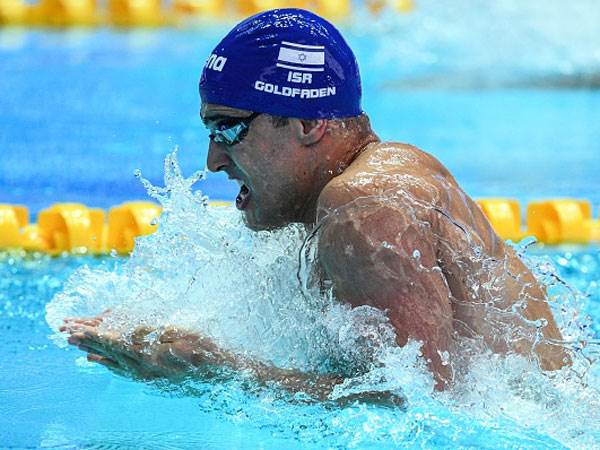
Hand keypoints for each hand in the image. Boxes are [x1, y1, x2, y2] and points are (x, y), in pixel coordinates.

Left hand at [60, 314, 224, 378]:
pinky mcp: (150, 378)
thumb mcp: (178, 333)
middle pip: (110, 354)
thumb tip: (128, 332)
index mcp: (149, 356)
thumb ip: (151, 333)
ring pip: (113, 364)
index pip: (116, 344)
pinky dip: (108, 365)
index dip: (96, 336)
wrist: (217, 371)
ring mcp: (146, 376)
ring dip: (95, 354)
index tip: (78, 329)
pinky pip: (123, 371)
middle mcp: (143, 369)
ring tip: (77, 348)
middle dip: (89, 343)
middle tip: (68, 336)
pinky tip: (100, 363)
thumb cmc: (202, 349)